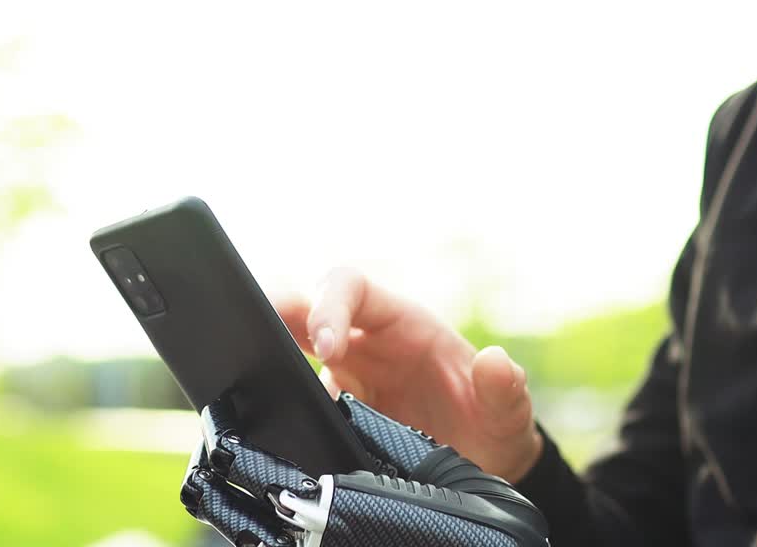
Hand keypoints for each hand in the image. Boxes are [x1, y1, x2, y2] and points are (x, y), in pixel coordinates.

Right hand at [272, 267, 542, 483]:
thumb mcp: (508, 410)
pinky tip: (270, 429)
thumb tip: (495, 361)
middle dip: (275, 317)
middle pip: (305, 312)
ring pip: (290, 358)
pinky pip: (297, 408)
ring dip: (269, 365)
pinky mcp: (335, 418)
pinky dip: (280, 412)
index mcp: (403, 324)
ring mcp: (346, 382)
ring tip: (247, 383)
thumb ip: (505, 388)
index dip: (331, 306)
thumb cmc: (494, 424)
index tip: (326, 347)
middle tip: (254, 344)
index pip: (353, 288)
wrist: (483, 468)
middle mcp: (366, 346)